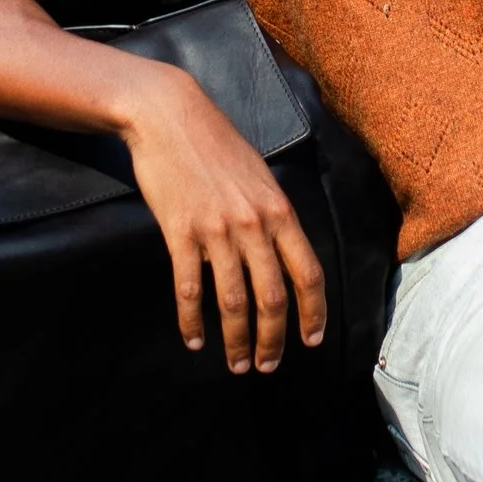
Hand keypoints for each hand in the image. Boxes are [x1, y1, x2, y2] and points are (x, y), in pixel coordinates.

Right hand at [117, 70, 329, 373]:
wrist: (169, 115)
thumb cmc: (215, 143)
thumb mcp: (259, 175)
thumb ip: (272, 214)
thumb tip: (281, 253)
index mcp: (279, 210)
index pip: (308, 273)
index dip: (313, 313)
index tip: (311, 341)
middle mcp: (253, 224)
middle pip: (272, 297)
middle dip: (273, 339)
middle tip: (267, 366)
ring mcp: (216, 230)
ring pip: (233, 300)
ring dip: (236, 340)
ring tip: (236, 364)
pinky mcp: (180, 232)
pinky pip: (189, 288)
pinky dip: (191, 320)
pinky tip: (194, 338)